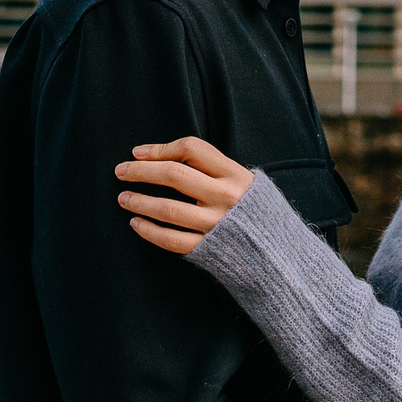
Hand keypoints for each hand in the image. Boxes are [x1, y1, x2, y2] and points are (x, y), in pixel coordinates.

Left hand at [115, 137, 255, 253]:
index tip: (139, 152)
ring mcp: (217, 224)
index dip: (161, 148)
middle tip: (121, 171)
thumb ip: (214, 169)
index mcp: (235, 175)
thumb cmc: (256, 213)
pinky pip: (172, 239)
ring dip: (139, 201)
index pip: (192, 149)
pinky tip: (136, 223)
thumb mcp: (245, 182)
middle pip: (174, 175)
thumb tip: (164, 157)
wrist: (280, 253)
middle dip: (141, 171)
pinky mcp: (209, 248)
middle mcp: (226, 197)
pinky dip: (149, 230)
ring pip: (168, 208)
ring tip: (124, 197)